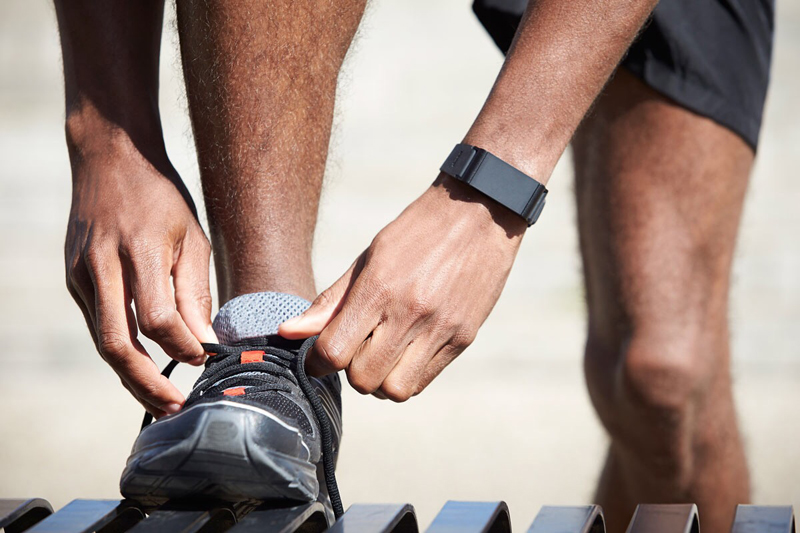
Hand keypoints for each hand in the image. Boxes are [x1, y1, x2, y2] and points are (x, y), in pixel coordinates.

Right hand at [64, 117, 216, 417]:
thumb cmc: (161, 196)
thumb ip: (194, 291)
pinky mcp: (73, 279)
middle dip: (145, 384)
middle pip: (116, 344)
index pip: (158, 318)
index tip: (205, 360)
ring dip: (130, 376)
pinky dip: (121, 352)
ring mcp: (80, 274)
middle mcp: (101, 265)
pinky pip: (97, 325)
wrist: (109, 157)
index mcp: (138, 249)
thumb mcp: (192, 236)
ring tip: (161, 400)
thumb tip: (203, 342)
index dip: (182, 347)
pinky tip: (143, 366)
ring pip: (102, 341)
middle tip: (175, 409)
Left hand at [280, 174, 525, 400]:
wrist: (480, 213)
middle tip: (356, 349)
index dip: (318, 361)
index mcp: (379, 288)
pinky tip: (407, 351)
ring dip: (380, 380)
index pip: (333, 351)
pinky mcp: (464, 338)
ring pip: (395, 390)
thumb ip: (331, 301)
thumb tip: (288, 332)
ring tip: (383, 355)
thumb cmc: (416, 232)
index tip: (320, 355)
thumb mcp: (368, 257)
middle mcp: (410, 313)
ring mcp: (441, 329)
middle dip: (351, 370)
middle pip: (362, 379)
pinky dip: (407, 375)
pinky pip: (425, 381)